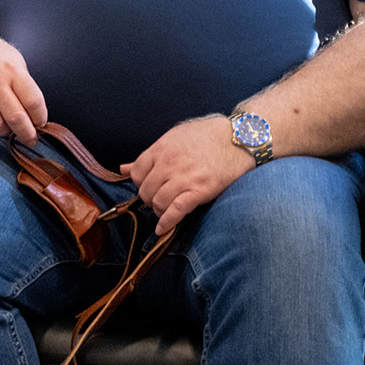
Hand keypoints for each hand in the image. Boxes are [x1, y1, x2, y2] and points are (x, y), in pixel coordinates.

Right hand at [0, 28, 47, 144]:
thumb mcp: (14, 60)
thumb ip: (25, 85)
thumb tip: (34, 116)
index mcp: (11, 69)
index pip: (34, 102)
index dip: (40, 118)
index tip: (40, 124)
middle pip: (16, 118)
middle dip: (27, 134)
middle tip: (30, 138)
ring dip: (5, 132)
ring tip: (7, 127)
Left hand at [121, 115, 253, 235]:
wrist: (240, 138)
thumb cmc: (208, 135)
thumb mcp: (175, 137)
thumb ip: (150, 154)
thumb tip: (123, 169)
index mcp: (161, 148)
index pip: (136, 172)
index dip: (140, 183)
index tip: (148, 186)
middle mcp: (168, 163)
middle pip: (145, 190)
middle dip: (149, 198)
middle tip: (158, 199)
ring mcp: (184, 178)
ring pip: (157, 202)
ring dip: (159, 210)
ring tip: (165, 209)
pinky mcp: (200, 190)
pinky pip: (175, 211)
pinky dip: (167, 222)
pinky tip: (162, 229)